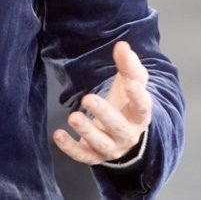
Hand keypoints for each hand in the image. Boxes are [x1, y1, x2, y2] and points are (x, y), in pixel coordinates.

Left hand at [52, 40, 151, 164]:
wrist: (122, 132)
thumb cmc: (126, 102)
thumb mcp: (130, 82)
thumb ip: (128, 64)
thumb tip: (122, 46)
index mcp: (139, 116)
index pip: (142, 107)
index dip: (138, 96)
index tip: (130, 83)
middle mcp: (127, 134)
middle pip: (119, 127)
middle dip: (104, 114)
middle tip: (88, 98)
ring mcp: (111, 147)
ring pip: (101, 144)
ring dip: (87, 131)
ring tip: (73, 117)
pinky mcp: (94, 155)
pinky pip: (83, 155)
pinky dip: (70, 148)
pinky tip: (58, 135)